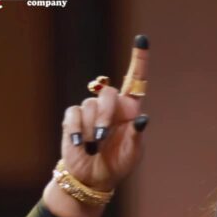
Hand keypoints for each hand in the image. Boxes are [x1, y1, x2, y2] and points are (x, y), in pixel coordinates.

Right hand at [43, 35, 149, 216]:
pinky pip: (74, 115)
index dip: (139, 59)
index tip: (142, 39)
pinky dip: (78, 131)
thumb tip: (143, 118)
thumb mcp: (133, 154)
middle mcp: (111, 106)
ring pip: (89, 105)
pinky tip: (80, 144)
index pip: (136, 80)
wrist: (93, 178)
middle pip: (108, 93)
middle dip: (105, 116)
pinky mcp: (73, 118)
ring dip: (92, 130)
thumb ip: (137, 136)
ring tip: (94, 147)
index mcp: (130, 110)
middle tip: (103, 138)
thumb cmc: (118, 164)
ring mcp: (91, 110)